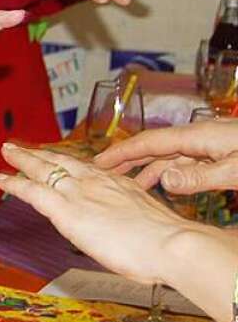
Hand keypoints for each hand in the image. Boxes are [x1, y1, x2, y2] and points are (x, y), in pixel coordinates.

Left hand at [0, 143, 192, 284]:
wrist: (170, 244)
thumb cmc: (166, 241)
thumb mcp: (147, 216)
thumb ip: (129, 216)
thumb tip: (124, 226)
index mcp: (116, 181)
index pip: (83, 167)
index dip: (64, 162)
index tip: (54, 158)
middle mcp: (95, 180)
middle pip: (59, 160)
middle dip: (38, 153)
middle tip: (20, 146)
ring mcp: (79, 193)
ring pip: (42, 169)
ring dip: (21, 160)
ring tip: (6, 152)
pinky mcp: (66, 210)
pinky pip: (34, 192)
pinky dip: (15, 184)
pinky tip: (2, 180)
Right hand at [95, 119, 237, 193]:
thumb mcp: (235, 171)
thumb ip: (200, 177)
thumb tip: (164, 182)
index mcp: (197, 136)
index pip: (149, 142)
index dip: (121, 151)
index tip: (98, 162)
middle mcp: (198, 137)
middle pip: (153, 147)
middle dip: (126, 158)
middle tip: (101, 172)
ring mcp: (209, 145)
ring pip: (168, 156)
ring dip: (146, 168)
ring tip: (127, 185)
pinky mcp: (219, 154)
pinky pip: (185, 162)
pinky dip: (168, 172)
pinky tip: (163, 184)